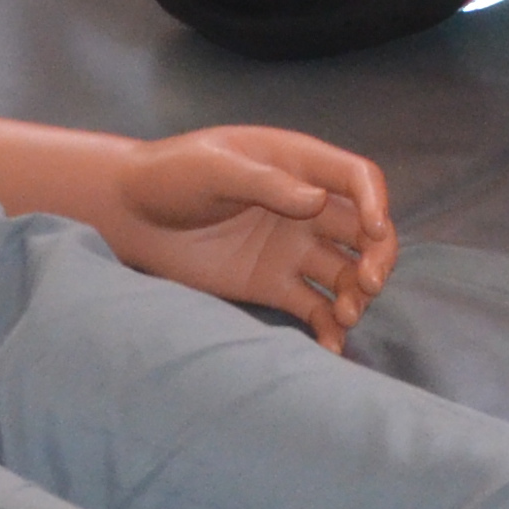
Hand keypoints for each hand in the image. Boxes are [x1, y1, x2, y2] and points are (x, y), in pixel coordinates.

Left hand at [106, 125, 396, 346]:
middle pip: (364, 230)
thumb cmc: (170, 175)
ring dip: (357, 294)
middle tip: (368, 283)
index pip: (357, 178)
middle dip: (378, 256)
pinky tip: (331, 345)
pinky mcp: (273, 284)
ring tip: (346, 315)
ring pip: (345, 272)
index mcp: (297, 164)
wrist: (130, 215)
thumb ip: (265, 183)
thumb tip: (317, 201)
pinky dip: (329, 328)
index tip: (374, 231)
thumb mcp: (214, 168)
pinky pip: (314, 308)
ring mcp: (291, 248)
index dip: (375, 202)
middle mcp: (305, 206)